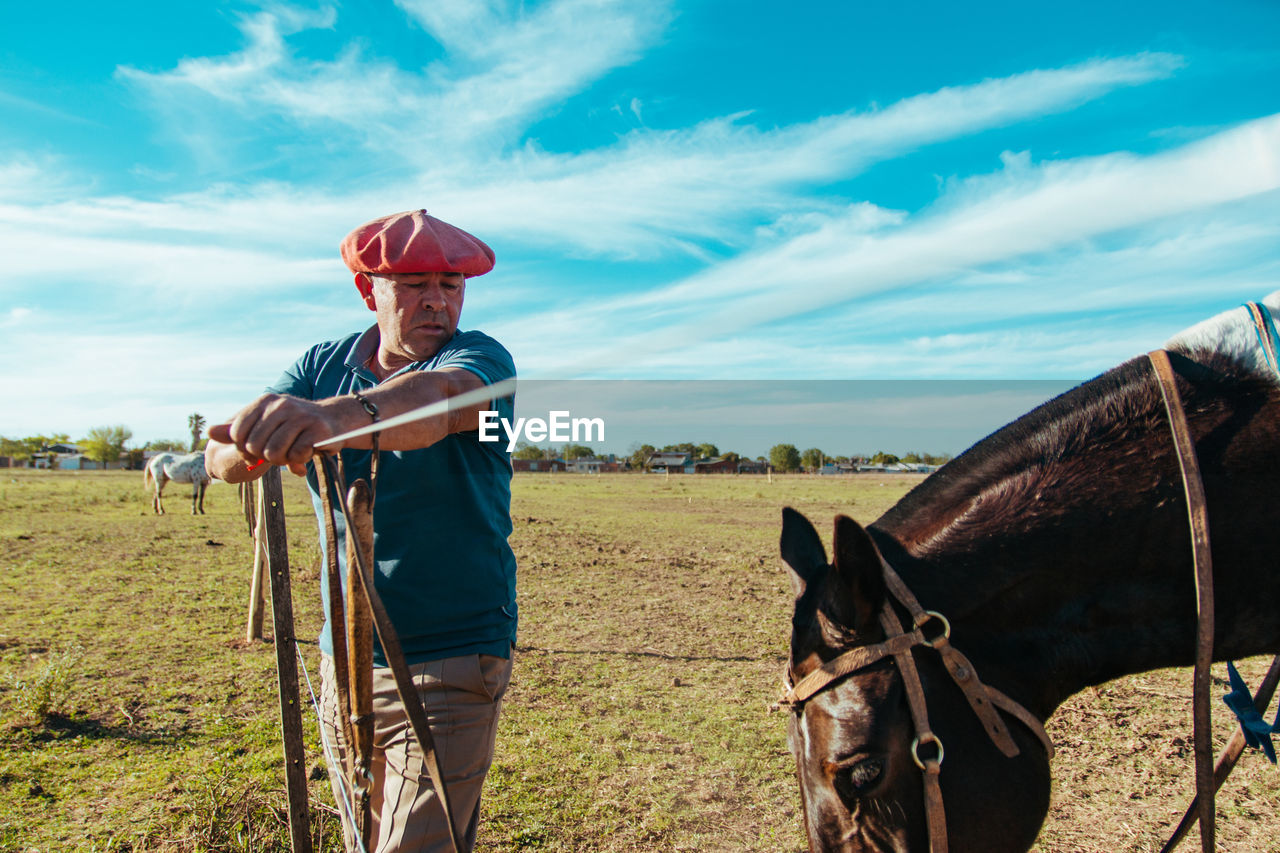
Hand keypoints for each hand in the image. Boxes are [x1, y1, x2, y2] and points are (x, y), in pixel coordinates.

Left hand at [208, 393, 341, 475]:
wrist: (333, 418)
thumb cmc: (293, 424)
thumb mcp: (264, 422)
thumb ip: (236, 428)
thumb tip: (208, 432)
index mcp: (264, 401)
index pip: (237, 433)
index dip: (243, 449)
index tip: (256, 452)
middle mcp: (280, 405)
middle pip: (254, 446)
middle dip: (263, 457)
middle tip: (276, 455)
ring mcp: (299, 416)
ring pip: (274, 452)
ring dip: (281, 461)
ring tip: (289, 455)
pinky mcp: (317, 430)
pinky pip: (296, 455)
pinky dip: (298, 461)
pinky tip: (304, 454)